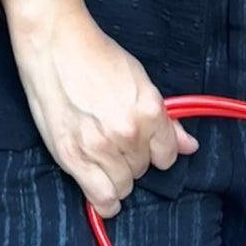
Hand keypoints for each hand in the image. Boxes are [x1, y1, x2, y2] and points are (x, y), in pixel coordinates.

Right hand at [0, 0, 198, 217]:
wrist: (56, 44)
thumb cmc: (97, 55)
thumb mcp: (140, 79)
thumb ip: (165, 119)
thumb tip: (189, 145)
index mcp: (148, 111)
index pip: (167, 154)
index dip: (159, 150)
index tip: (149, 144)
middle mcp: (127, 134)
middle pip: (143, 169)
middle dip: (136, 158)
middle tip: (119, 139)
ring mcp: (98, 148)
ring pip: (123, 186)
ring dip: (119, 176)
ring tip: (107, 158)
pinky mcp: (71, 157)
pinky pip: (100, 198)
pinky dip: (106, 201)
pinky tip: (105, 196)